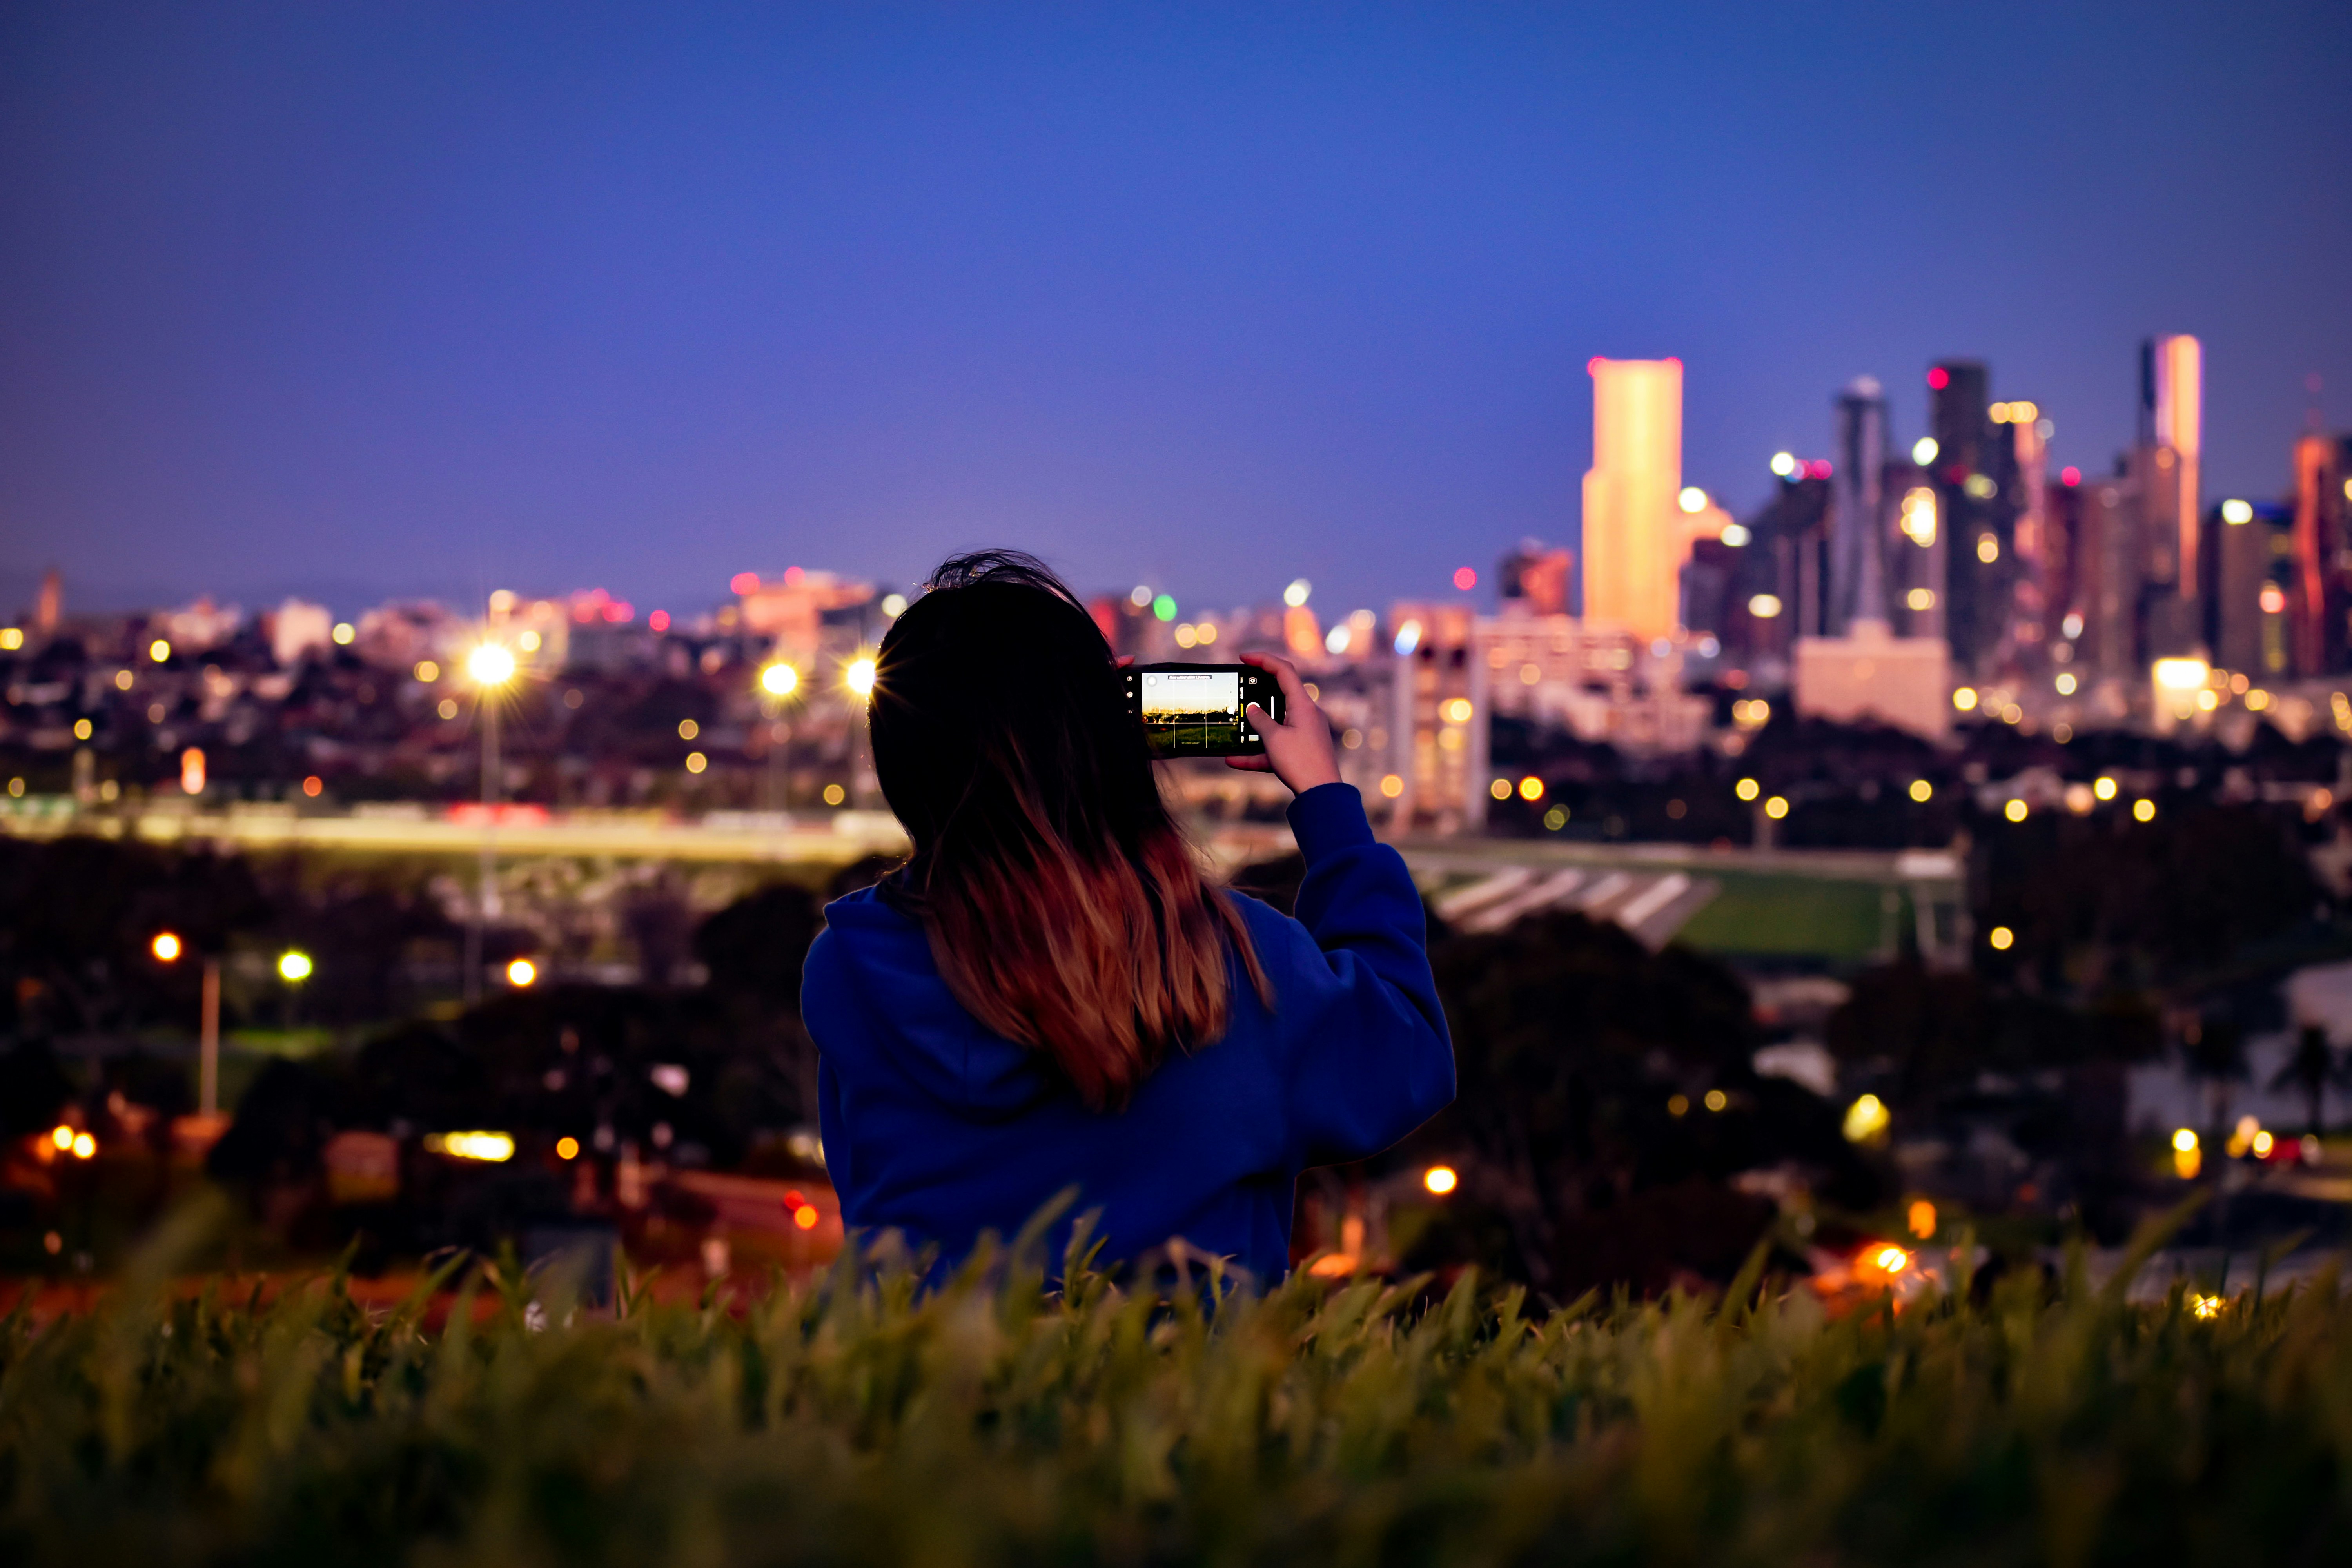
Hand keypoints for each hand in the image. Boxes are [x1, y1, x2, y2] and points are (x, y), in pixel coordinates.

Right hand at [1226, 652, 1340, 793]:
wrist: (1322, 794)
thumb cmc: (1301, 763)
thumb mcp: (1274, 739)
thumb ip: (1260, 721)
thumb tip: (1252, 709)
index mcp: (1303, 705)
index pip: (1284, 671)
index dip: (1263, 659)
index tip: (1243, 657)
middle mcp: (1307, 715)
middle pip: (1281, 693)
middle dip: (1258, 690)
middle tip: (1240, 686)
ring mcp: (1306, 732)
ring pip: (1276, 722)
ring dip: (1255, 725)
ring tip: (1234, 725)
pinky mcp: (1302, 749)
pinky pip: (1277, 746)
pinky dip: (1258, 751)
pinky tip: (1234, 760)